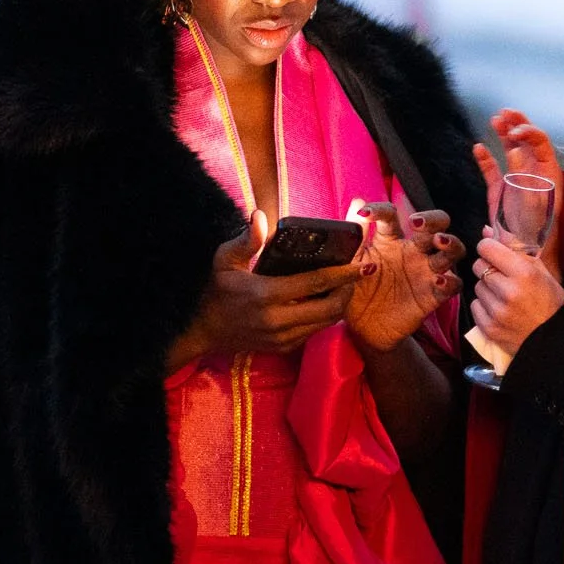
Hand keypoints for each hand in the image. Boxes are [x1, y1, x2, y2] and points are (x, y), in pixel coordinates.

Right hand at [171, 211, 365, 367]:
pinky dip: (325, 317)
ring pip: (326, 323)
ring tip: (345, 286)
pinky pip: (314, 332)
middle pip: (330, 308)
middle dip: (348, 291)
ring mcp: (282, 338)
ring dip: (340, 305)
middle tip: (356, 275)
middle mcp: (278, 320)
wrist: (201, 331)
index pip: (316, 283)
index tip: (362, 264)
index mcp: (267, 295)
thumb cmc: (214, 290)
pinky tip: (326, 302)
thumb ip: (247, 240)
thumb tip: (260, 215)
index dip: (343, 274)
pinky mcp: (283, 348)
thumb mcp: (224, 260)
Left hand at [344, 204, 465, 352]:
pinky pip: (453, 284)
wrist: (363, 329)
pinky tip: (437, 280)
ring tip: (439, 243)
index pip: (391, 216)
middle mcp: (413, 251)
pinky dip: (450, 281)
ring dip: (451, 243)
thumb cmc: (356, 291)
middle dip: (434, 219)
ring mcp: (426, 272)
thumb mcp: (351, 262)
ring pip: (452, 251)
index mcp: (390, 240)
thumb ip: (355, 235)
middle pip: (436, 225)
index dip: (380, 210)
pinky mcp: (433, 295)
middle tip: (419, 223)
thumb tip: (357, 202)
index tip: (365, 214)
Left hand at [470, 231, 563, 359]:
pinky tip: (500, 310)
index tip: (495, 253)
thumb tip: (486, 230)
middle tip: (503, 277)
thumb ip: (514, 248)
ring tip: (505, 296)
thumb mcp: (541, 271)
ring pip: (476, 286)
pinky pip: (475, 306)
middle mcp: (508, 292)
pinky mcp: (489, 328)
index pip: (487, 248)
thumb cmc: (551, 302)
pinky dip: (484, 306)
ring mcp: (497, 312)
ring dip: (487, 288)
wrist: (554, 340)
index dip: (489, 248)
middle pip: (478, 266)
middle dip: (488, 268)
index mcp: (524, 273)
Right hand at [473, 108, 562, 273]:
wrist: (521, 253)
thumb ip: (523, 175)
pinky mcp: (499, 190)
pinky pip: (491, 169)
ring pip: (509, 149)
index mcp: (548, 173)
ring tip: (495, 120)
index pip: (540, 143)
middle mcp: (533, 172)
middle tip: (505, 114)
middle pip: (526, 140)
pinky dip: (485, 158)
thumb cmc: (533, 231)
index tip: (514, 132)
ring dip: (502, 134)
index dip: (528, 132)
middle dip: (516, 124)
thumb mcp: (530, 201)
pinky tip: (478, 147)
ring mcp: (515, 179)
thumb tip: (514, 150)